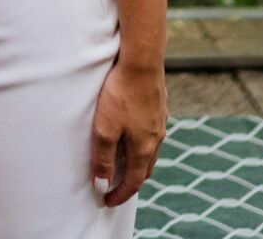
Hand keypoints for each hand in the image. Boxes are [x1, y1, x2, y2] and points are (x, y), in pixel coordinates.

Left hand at [90, 59, 165, 208]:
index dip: (119, 194)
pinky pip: (151, 132)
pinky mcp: (158, 106)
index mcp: (143, 149)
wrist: (142, 61)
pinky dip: (142, 141)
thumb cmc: (120, 94)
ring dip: (138, 161)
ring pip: (150, 150)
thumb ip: (104, 158)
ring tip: (124, 162)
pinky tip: (134, 131)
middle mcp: (156, 139)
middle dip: (131, 181)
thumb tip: (102, 185)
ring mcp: (159, 121)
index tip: (107, 202)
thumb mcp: (105, 129)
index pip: (133, 182)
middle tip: (116, 186)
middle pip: (144, 169)